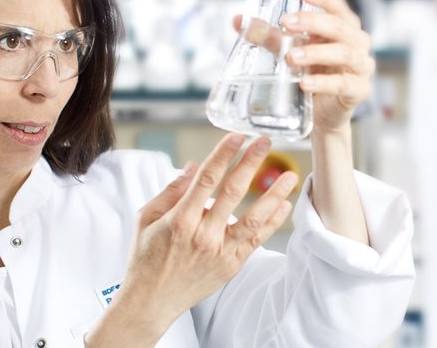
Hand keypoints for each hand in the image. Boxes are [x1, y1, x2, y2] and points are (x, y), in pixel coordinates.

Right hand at [85, 133, 298, 346]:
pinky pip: (256, 241)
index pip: (206, 180)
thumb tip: (195, 166)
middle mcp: (202, 236)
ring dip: (274, 195)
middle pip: (233, 192)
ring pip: (253, 219)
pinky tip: (284, 204)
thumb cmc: (145, 257)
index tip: (237, 136)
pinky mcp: (231, 266)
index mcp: (179, 220)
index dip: (224, 155)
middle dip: (251, 163)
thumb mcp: (146, 218)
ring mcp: (219, 252)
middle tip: (265, 141)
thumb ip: (171, 191)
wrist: (151, 301)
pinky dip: (272, 222)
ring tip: (290, 175)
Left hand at [232, 0, 374, 132]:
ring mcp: (361, 67)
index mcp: (342, 26)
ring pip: (344, 53)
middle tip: (285, 23)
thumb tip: (238, 21)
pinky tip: (305, 83)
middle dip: (312, 23)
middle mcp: (357, 43)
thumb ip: (268, 36)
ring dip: (316, 53)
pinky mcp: (359, 91)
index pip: (337, 5)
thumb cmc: (310, 72)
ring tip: (291, 57)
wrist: (322, 112)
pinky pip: (344, 84)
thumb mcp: (288, 50)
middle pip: (339, 26)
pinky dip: (323, 82)